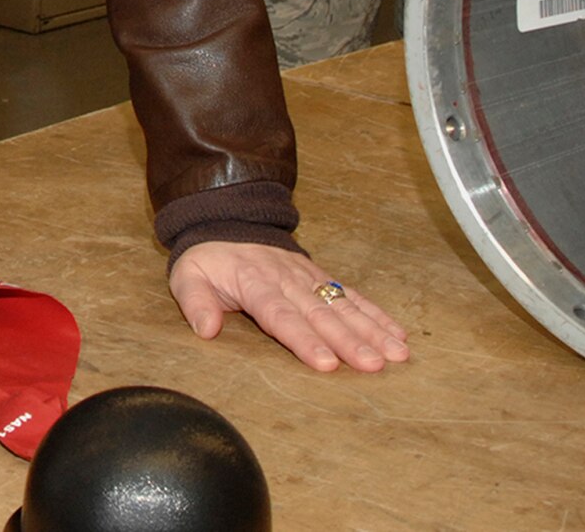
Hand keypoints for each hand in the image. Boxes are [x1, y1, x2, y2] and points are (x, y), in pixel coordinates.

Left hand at [169, 242, 408, 371]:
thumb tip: (206, 329)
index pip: (280, 315)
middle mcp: (286, 279)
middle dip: (349, 341)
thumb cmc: (208, 258)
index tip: (327, 364)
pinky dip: (375, 314)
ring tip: (396, 354)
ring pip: (342, 305)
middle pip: (320, 314)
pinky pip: (351, 295)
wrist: (226, 219)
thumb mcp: (187, 275)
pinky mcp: (321, 276)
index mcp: (254, 282)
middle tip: (374, 365)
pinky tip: (397, 334)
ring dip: (371, 330)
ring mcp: (307, 276)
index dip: (304, 340)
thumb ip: (195, 302)